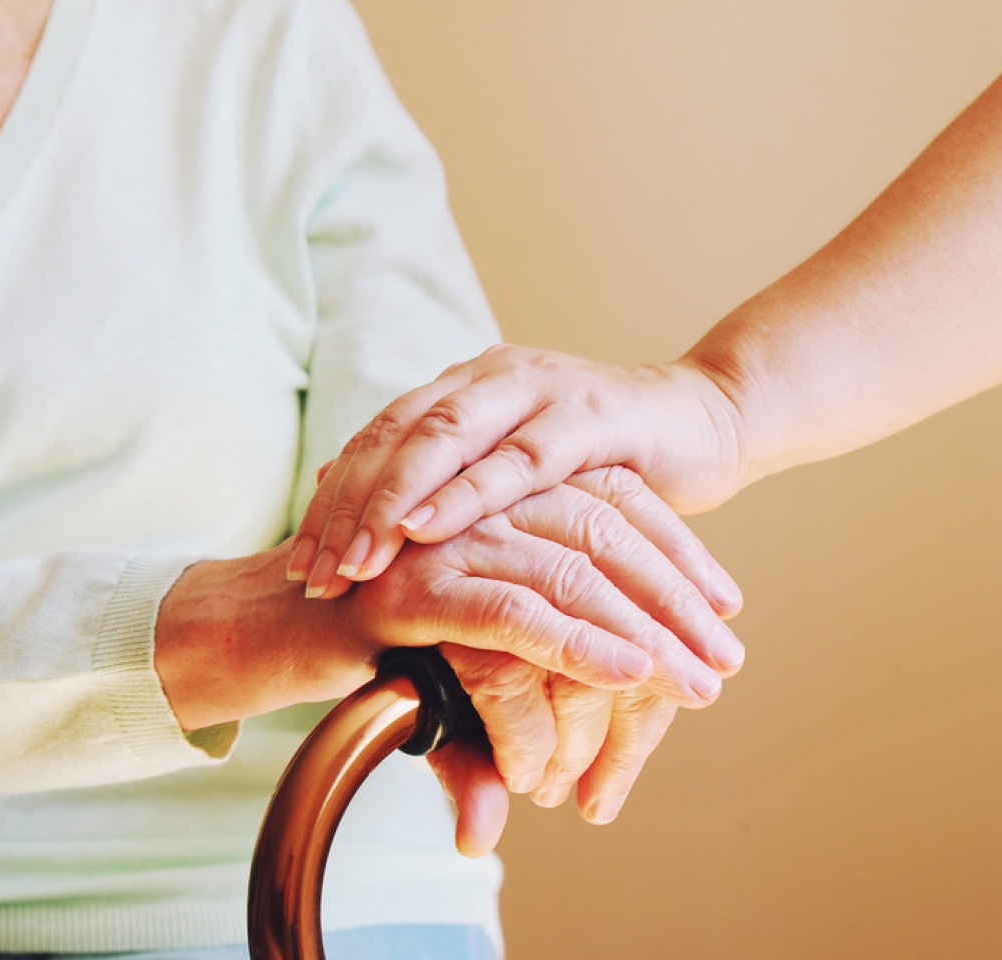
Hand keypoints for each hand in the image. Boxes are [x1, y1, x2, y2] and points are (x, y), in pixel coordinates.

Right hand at [158, 467, 741, 855]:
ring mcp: (447, 535)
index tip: (725, 610)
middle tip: (726, 659)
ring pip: (571, 565)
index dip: (676, 554)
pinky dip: (578, 642)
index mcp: (500, 487)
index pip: (612, 503)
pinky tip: (629, 672)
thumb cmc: (369, 636)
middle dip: (675, 596)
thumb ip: (527, 663)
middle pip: (606, 527)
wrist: (265, 629)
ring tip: (700, 679)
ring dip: (646, 626)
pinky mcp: (415, 584)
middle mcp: (479, 497)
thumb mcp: (467, 643)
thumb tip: (605, 698)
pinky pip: (513, 609)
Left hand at [286, 345, 749, 600]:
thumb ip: (451, 488)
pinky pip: (516, 458)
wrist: (705, 421)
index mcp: (463, 388)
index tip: (297, 564)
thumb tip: (368, 525)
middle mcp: (489, 377)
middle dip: (346, 508)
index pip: (376, 439)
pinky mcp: (589, 417)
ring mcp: (538, 389)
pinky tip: (426, 528)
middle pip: (393, 436)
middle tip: (311, 575)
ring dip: (391, 505)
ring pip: (442, 439)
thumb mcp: (515, 475)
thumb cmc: (601, 464)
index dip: (332, 500)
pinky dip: (467, 493)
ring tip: (354, 563)